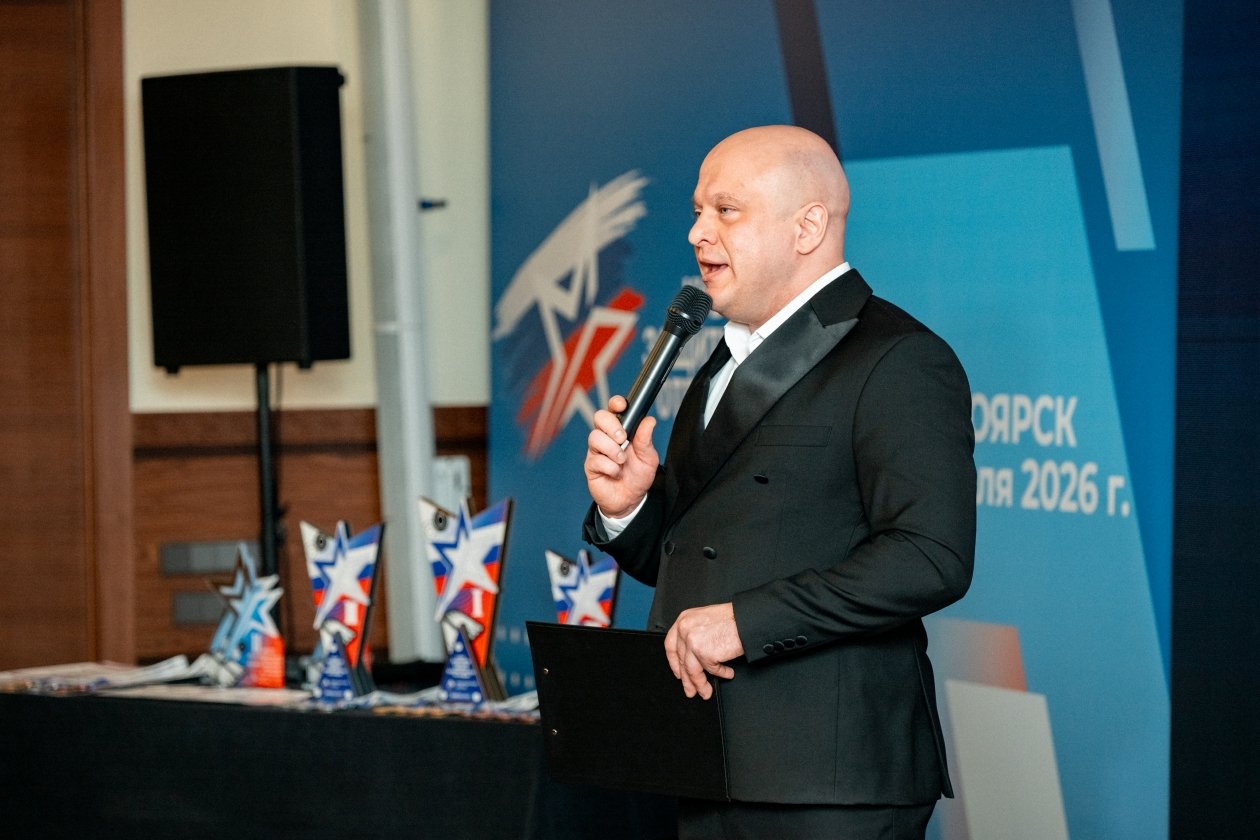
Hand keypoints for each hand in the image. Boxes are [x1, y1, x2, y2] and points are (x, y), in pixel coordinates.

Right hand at [584, 395, 658, 518]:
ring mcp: (596, 451)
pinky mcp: (590, 465)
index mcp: (621, 430)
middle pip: (599, 417)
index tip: (622, 405)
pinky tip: (616, 473)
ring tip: (622, 461)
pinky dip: (610, 467)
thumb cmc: (638, 476)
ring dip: (612, 450)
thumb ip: (646, 439)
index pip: (613, 410)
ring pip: (595, 437)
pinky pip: (596, 460)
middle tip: (623, 438)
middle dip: (611, 426)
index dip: (615, 404)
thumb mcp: (648, 457)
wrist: (630, 499)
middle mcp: (606, 437)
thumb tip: (649, 421)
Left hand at [664, 603, 743, 699]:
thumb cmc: (732, 618)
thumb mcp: (705, 620)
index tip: (678, 672)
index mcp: (684, 620)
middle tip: (691, 690)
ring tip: (706, 691)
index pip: (671, 645)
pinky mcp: (705, 653)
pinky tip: (727, 673)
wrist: (747, 619)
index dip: (674, 662)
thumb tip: (692, 656)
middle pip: (681, 660)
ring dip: (700, 684)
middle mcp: (685, 629)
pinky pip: (711, 670)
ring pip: (692, 670)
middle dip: (687, 680)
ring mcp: (693, 641)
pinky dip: (721, 674)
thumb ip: (695, 633)